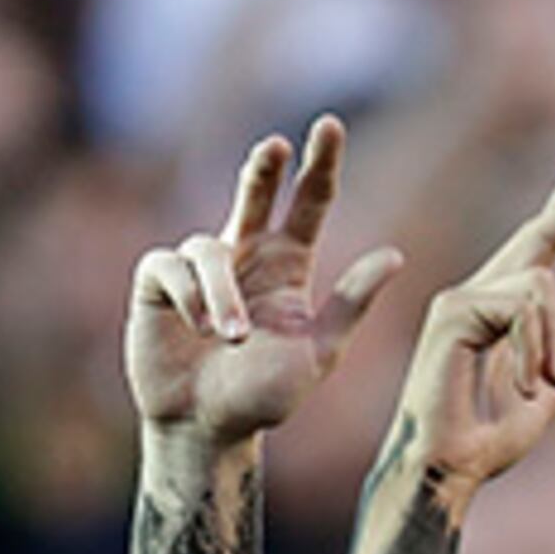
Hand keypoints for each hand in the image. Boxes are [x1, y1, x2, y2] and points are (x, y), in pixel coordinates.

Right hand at [127, 116, 407, 444]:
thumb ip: (351, 304)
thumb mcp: (319, 353)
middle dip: (264, 166)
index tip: (329, 125)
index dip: (320, 163)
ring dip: (222, 294)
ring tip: (228, 337)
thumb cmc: (264, 396)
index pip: (310, 202)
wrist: (208, 428)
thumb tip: (395, 255)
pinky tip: (197, 327)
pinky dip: (187, 295)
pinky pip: (170, 266)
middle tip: (276, 146)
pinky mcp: (159, 283)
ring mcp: (201, 267)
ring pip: (209, 248)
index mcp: (289, 265)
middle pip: (258, 191)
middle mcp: (247, 255)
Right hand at [389, 162, 554, 501]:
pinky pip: (523, 306)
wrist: (446, 471)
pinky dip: (536, 346)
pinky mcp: (452, 310)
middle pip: (540, 235)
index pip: (538, 248)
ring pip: (541, 283)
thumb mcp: (549, 394)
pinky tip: (526, 382)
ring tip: (548, 385)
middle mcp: (477, 294)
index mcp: (500, 312)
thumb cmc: (484, 443)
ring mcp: (461, 298)